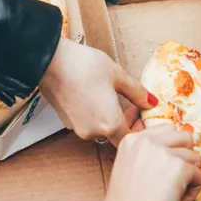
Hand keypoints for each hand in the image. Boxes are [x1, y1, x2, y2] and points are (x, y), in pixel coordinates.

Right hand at [39, 38, 155, 144]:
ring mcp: (77, 128)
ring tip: (113, 96)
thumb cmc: (84, 67)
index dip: (140, 129)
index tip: (142, 115)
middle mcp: (93, 132)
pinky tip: (95, 95)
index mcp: (110, 124)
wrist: (50, 62)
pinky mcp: (66, 121)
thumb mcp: (118, 75)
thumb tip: (150, 102)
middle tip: (132, 103)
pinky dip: (95, 114)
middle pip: (116, 135)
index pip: (131, 138)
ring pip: (100, 129)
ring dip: (110, 117)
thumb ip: (137, 93)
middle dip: (126, 122)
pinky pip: (87, 122)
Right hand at [97, 124, 200, 200]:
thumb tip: (179, 152)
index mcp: (132, 139)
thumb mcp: (129, 169)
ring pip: (195, 158)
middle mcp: (148, 140)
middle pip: (185, 137)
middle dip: (184, 158)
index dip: (172, 149)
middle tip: (173, 181)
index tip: (165, 169)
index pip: (167, 129)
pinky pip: (200, 176)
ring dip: (189, 177)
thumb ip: (147, 156)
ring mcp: (164, 152)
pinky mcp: (179, 168)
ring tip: (173, 195)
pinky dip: (193, 191)